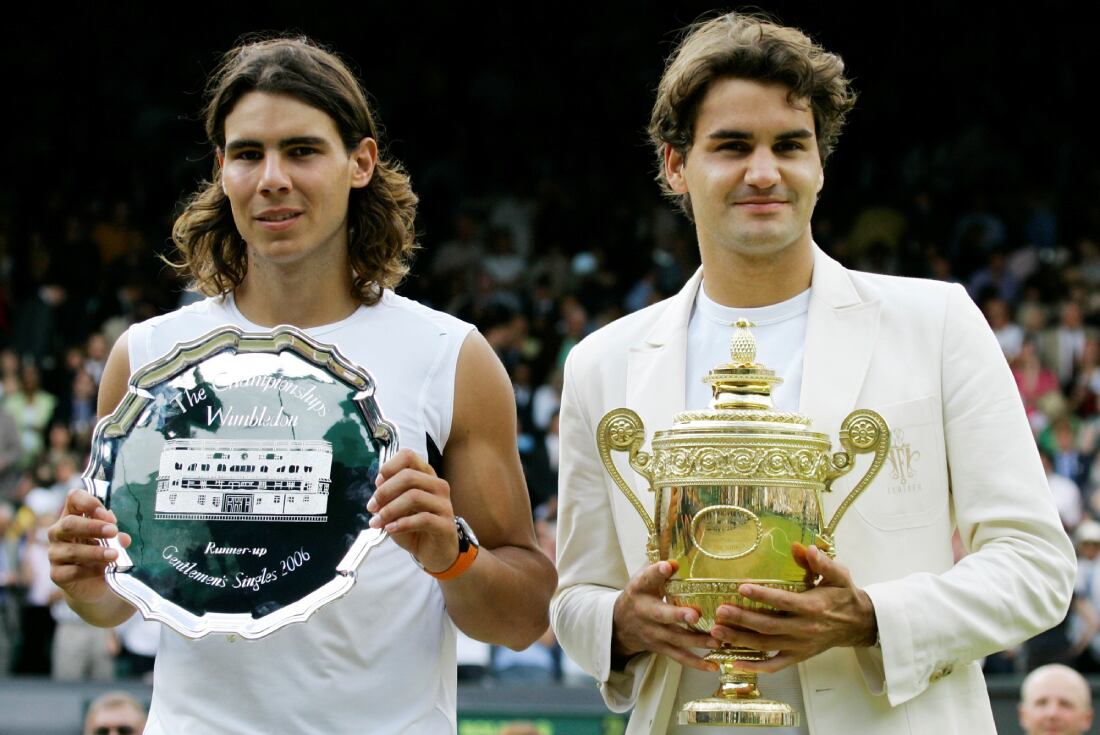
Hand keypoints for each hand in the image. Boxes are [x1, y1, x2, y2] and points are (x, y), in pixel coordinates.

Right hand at [48, 489, 130, 605]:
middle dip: (93, 527)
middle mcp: (59, 532)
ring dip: (95, 552)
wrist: (96, 583)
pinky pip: (72, 571)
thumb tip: (123, 538)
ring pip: (72, 550)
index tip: (107, 514)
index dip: (88, 502)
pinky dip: (90, 570)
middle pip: (69, 523)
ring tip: (114, 555)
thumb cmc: (103, 552)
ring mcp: (55, 553)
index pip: (73, 498)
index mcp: (73, 515)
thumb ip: (115, 535)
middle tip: (113, 531)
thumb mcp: (112, 539)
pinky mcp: (56, 574)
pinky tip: (103, 570)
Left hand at [368, 448, 459, 573]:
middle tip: (371, 507)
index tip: (377, 483)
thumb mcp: (397, 509)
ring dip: (390, 510)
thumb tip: (378, 484)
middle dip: (385, 491)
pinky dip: (402, 523)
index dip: (389, 467)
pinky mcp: (446, 524)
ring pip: (414, 496)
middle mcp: (438, 485)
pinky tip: (391, 529)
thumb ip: (388, 496)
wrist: (435, 552)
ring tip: (377, 522)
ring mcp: (444, 504)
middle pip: (408, 476)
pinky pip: (423, 518)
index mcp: (426, 476)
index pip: (408, 456)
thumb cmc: (415, 528)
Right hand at [612, 560, 719, 671]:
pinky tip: (713, 666)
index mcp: (640, 590)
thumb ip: (659, 569)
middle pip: (662, 615)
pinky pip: (679, 657)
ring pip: (675, 638)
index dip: (657, 572)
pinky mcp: (661, 648)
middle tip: (695, 614)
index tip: (669, 565)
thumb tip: (679, 559)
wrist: (620, 624)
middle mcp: (645, 612)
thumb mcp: (643, 579)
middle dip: (678, 616)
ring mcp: (653, 633)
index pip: (647, 578)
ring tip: (717, 641)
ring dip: (696, 640)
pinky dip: (696, 663)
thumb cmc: (640, 595)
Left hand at [710, 543, 876, 673]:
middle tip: (720, 611)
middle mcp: (804, 628)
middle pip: (769, 626)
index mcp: (813, 606)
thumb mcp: (839, 575)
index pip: (784, 601)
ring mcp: (800, 645)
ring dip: (740, 640)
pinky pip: (775, 665)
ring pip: (766, 645)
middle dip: (742, 619)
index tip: (741, 588)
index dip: (762, 595)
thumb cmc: (844, 596)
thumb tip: (807, 548)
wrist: (859, 624)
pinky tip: (735, 663)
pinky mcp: (798, 657)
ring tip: (717, 633)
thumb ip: (822, 562)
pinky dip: (755, 666)